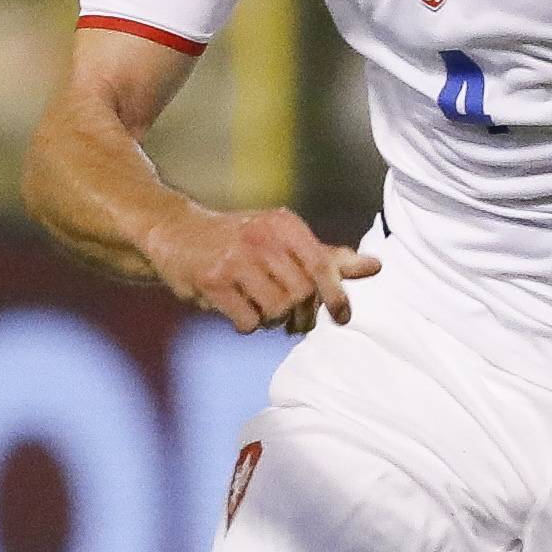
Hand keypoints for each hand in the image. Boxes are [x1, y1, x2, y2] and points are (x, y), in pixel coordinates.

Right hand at [144, 204, 378, 333]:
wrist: (176, 233)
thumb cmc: (239, 241)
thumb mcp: (284, 241)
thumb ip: (328, 258)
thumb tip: (376, 267)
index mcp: (284, 225)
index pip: (323, 265)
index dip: (337, 296)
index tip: (342, 317)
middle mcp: (262, 238)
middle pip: (301, 294)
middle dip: (300, 315)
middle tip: (291, 320)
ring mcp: (235, 260)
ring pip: (276, 310)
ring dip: (272, 321)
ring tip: (261, 309)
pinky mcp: (212, 281)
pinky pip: (248, 322)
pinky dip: (247, 325)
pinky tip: (237, 310)